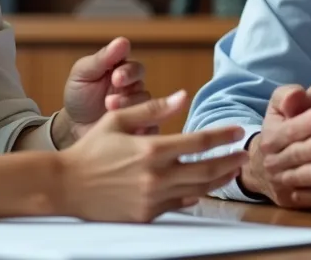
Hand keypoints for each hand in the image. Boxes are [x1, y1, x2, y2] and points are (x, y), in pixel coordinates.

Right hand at [56, 90, 249, 222]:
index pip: (198, 143)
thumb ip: (152, 110)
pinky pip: (178, 204)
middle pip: (205, 170)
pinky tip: (202, 190)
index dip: (222, 136)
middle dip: (229, 161)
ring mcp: (152, 198)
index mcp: (151, 149)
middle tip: (243, 154)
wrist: (66, 186)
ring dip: (218, 180)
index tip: (237, 131)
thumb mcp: (118, 120)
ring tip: (231, 171)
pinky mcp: (146, 214)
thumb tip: (182, 96)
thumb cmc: (90, 150)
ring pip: (197, 190)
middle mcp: (156, 176)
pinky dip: (193, 196)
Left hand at [59, 37, 151, 145]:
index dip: (128, 72)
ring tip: (109, 111)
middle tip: (110, 100)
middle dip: (128, 93)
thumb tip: (123, 41)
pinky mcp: (139, 128)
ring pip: (146, 107)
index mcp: (122, 71)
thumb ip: (103, 58)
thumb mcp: (84, 73)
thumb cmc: (79, 95)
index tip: (116, 77)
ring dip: (129, 109)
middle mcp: (133, 88)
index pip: (135, 67)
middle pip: (143, 87)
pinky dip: (143, 128)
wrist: (72, 126)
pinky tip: (129, 128)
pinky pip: (151, 128)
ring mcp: (137, 109)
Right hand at [240, 81, 310, 207]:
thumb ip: (290, 96)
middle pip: (297, 153)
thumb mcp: (279, 107)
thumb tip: (301, 92)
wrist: (261, 168)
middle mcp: (274, 161)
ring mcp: (282, 182)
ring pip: (301, 177)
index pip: (294, 126)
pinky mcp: (292, 201)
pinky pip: (308, 200)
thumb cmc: (283, 129)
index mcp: (271, 135)